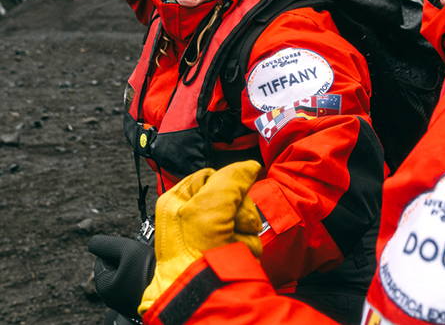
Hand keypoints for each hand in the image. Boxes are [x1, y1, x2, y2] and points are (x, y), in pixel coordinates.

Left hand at [89, 234, 155, 320]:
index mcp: (103, 287)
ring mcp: (124, 303)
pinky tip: (151, 276)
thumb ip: (108, 244)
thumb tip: (93, 242)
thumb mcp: (127, 249)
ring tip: (147, 267)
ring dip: (135, 269)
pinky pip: (136, 286)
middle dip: (126, 260)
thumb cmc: (148, 271)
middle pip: (115, 268)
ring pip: (126, 276)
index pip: (102, 258)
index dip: (117, 250)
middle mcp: (110, 299)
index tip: (130, 252)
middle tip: (140, 259)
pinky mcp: (137, 304)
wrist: (171, 290)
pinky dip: (142, 279)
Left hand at [139, 161, 262, 315]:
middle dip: (239, 211)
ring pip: (242, 217)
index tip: (232, 195)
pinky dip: (246, 245)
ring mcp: (208, 236)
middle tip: (233, 224)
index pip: (211, 176)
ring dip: (245, 230)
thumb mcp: (211, 205)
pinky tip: (236, 253)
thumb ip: (232, 179)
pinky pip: (246, 237)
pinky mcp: (224, 251)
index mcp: (176, 202)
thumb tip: (250, 167)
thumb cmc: (194, 255)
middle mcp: (190, 218)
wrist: (203, 296)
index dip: (226, 185)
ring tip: (233, 244)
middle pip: (231, 197)